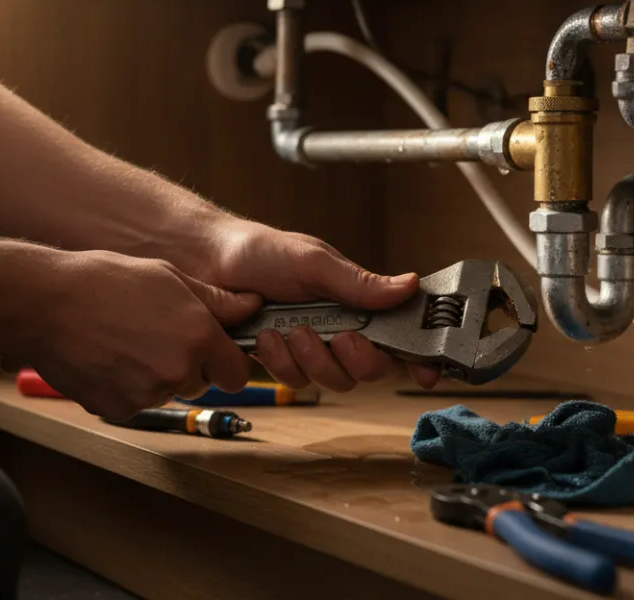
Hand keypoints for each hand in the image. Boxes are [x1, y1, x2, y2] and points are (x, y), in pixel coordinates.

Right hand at [16, 249, 261, 418]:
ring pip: (168, 392)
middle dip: (190, 366)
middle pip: (202, 383)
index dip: (227, 361)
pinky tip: (109, 357)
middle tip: (159, 336)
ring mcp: (147, 394)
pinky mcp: (119, 409)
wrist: (46, 305)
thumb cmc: (106, 282)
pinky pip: (137, 403)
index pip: (237, 373)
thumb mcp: (169, 277)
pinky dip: (127, 387)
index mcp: (199, 337)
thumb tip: (252, 305)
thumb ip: (216, 300)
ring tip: (128, 340)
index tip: (214, 350)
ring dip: (157, 375)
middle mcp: (178, 371)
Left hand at [184, 217, 440, 391]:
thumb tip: (410, 285)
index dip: (417, 358)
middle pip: (370, 370)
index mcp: (356, 303)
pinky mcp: (280, 363)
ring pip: (332, 381)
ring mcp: (309, 349)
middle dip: (356, 358)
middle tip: (341, 337)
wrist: (205, 263)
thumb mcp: (313, 261)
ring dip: (311, 357)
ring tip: (289, 328)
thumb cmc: (258, 251)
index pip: (398, 336)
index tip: (428, 372)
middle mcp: (338, 329)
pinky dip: (280, 361)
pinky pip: (294, 382)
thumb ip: (360, 282)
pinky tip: (266, 337)